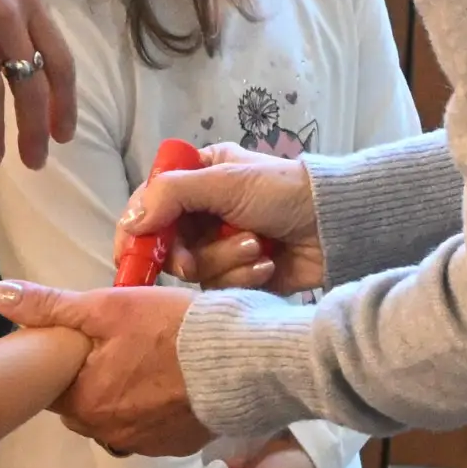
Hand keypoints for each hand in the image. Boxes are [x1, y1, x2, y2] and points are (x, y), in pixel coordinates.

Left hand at [0, 281, 209, 455]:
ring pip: (115, 419)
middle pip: (82, 406)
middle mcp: (107, 432)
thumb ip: (50, 305)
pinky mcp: (176, 447)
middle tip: (115, 347)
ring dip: (122, 396)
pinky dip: (153, 409)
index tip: (78, 343)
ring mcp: (144, 443)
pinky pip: (150, 429)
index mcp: (84, 401)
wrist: (242, 364)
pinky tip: (170, 384)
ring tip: (146, 363)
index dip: (61, 363)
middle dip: (90, 381)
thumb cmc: (172, 330)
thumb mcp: (107, 306)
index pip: (50, 388)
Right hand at [123, 144, 325, 294]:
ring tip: (257, 247)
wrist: (336, 224)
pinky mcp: (240, 276)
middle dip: (186, 255)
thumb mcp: (225, 182)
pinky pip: (222, 288)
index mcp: (197, 179)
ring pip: (196, 271)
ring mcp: (222, 246)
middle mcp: (204, 213)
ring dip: (225, 262)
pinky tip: (268, 263)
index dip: (135, 233)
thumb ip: (172, 195)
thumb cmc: (282, 190)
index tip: (130, 255)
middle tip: (192, 262)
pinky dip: (243, 277)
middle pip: (168, 247)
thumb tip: (130, 222)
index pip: (149, 206)